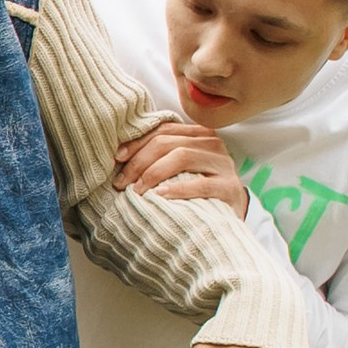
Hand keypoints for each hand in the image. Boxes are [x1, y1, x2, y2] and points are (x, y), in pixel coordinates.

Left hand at [114, 116, 247, 216]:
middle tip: (121, 182)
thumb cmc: (195, 190)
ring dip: (153, 173)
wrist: (228, 218)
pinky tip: (160, 196)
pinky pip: (201, 185)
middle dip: (139, 161)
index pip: (163, 130)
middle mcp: (213, 144)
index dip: (137, 142)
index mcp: (199, 135)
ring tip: (137, 191)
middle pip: (169, 143)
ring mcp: (223, 165)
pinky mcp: (229, 188)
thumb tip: (119, 155)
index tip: (117, 158)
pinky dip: (177, 189)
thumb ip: (160, 156)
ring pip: (182, 156)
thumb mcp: (179, 169)